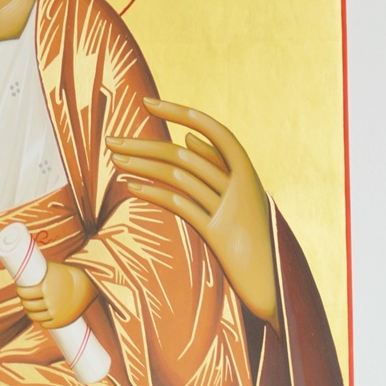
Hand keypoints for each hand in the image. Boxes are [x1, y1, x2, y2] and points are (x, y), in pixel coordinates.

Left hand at [17, 260, 95, 329]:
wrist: (90, 284)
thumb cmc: (69, 273)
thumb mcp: (53, 268)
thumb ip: (40, 269)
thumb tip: (25, 266)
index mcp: (44, 287)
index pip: (24, 293)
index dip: (20, 292)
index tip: (20, 290)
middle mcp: (49, 301)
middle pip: (28, 305)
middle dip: (24, 302)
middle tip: (25, 298)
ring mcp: (55, 312)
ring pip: (35, 317)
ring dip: (30, 313)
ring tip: (31, 308)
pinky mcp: (62, 321)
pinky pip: (45, 324)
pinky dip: (41, 321)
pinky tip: (40, 317)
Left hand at [107, 98, 279, 331]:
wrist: (274, 282)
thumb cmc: (252, 237)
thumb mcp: (239, 196)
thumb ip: (217, 166)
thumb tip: (188, 136)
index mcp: (248, 171)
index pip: (214, 129)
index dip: (179, 112)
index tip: (147, 102)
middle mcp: (241, 185)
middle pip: (185, 153)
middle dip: (144, 143)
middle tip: (110, 139)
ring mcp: (230, 209)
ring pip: (179, 176)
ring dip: (142, 165)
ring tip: (115, 160)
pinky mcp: (218, 233)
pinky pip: (181, 205)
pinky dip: (154, 192)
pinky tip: (131, 187)